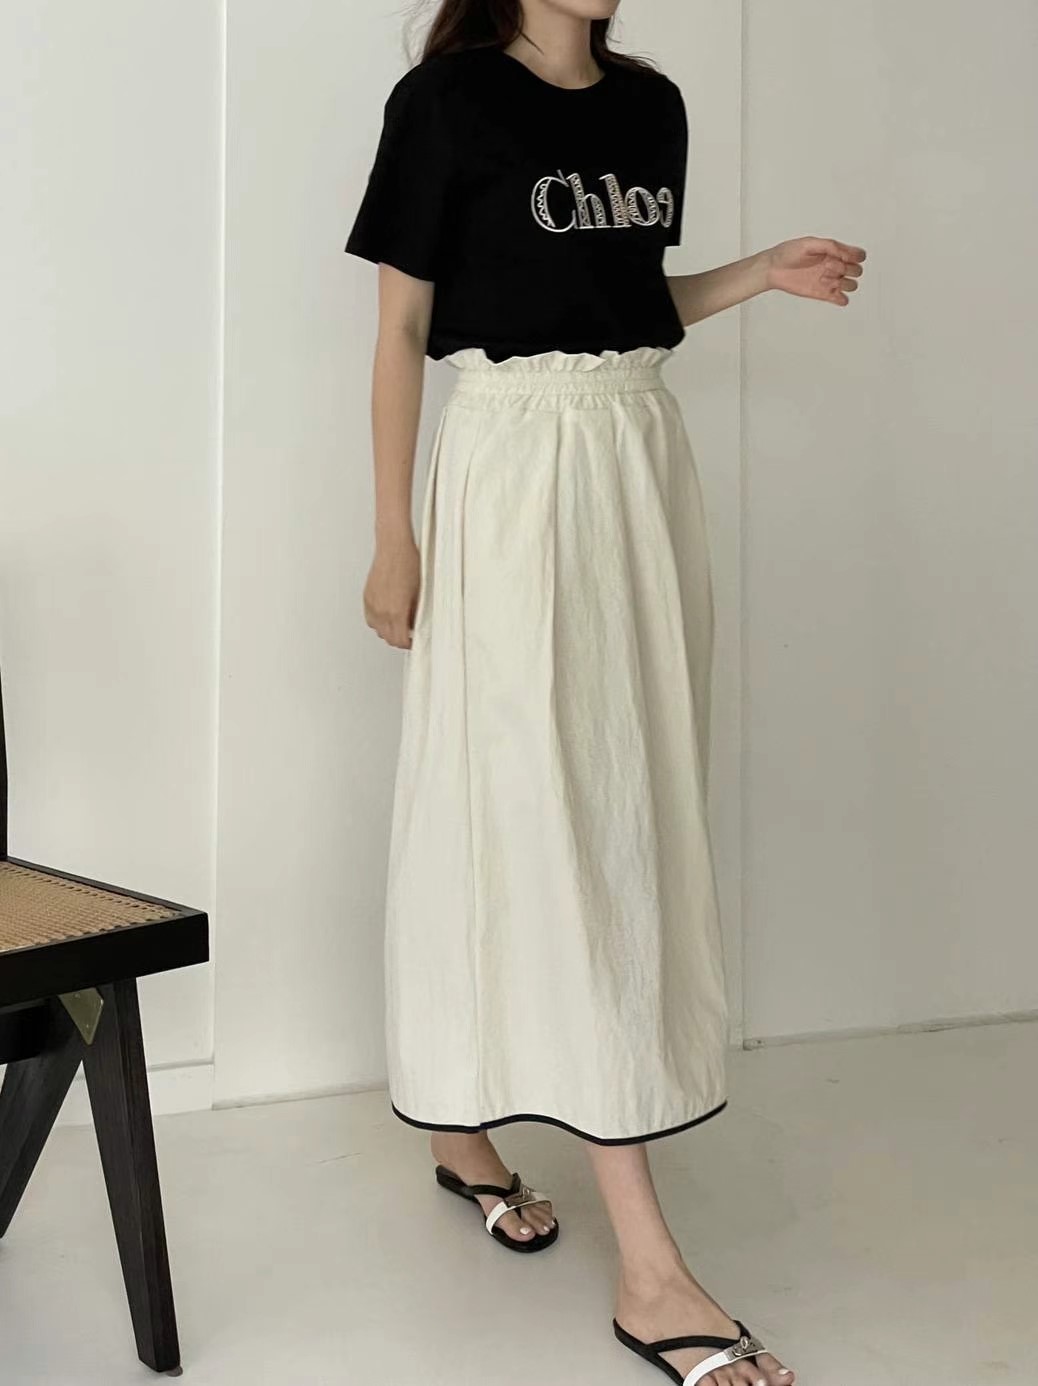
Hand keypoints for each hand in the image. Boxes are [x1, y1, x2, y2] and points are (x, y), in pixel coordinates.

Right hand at [364, 535, 420, 649]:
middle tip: (408, 633)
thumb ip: (415, 614)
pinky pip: (370, 617)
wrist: (394, 548)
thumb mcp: (419, 593)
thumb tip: (415, 624)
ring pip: (377, 629)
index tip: (413, 641)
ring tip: (399, 623)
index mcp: (396, 612)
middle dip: (398, 638)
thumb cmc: (408, 564)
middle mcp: (381, 610)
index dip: (408, 644)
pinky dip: (378, 620)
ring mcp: (372, 604)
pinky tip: (387, 613)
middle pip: (387, 638)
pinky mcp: (367, 597)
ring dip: (387, 630)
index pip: (399, 641)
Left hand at [763, 236, 866, 305]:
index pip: (858, 255)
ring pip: (851, 285)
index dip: (855, 257)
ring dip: (843, 283)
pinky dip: (841, 298)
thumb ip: (829, 246)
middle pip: (857, 271)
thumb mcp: (809, 243)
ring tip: (824, 279)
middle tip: (827, 267)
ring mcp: (829, 280)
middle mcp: (834, 266)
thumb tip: (845, 253)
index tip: (841, 257)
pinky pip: (841, 299)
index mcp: (834, 252)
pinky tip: (829, 291)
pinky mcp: (823, 294)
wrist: (773, 269)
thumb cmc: (788, 253)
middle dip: (845, 269)